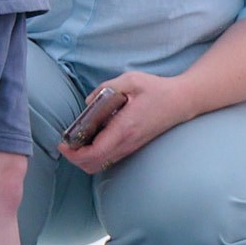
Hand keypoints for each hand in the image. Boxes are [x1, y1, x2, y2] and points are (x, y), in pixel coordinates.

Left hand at [57, 71, 183, 172]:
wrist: (183, 101)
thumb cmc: (157, 89)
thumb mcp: (130, 80)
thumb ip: (106, 88)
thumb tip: (88, 102)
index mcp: (124, 128)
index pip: (95, 152)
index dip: (74, 153)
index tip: (62, 143)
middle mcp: (128, 142)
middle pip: (94, 164)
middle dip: (75, 158)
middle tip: (65, 143)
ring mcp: (132, 147)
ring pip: (102, 164)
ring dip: (84, 158)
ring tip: (74, 142)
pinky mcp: (134, 146)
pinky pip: (110, 158)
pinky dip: (95, 155)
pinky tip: (90, 139)